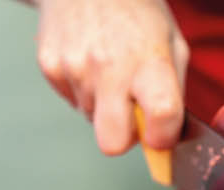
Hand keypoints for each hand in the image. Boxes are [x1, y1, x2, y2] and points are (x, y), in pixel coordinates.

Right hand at [35, 0, 188, 154]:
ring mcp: (75, 67)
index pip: (162, 115)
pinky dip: (82, 88)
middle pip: (112, 143)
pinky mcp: (49, 65)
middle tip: (131, 113)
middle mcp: (109, 67)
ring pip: (92, 118)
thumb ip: (173, 91)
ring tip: (109, 68)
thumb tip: (169, 138)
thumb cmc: (136, 10)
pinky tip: (89, 60)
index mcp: (148, 60)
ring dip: (103, 104)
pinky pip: (71, 99)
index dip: (163, 137)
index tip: (161, 133)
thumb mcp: (171, 42)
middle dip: (123, 137)